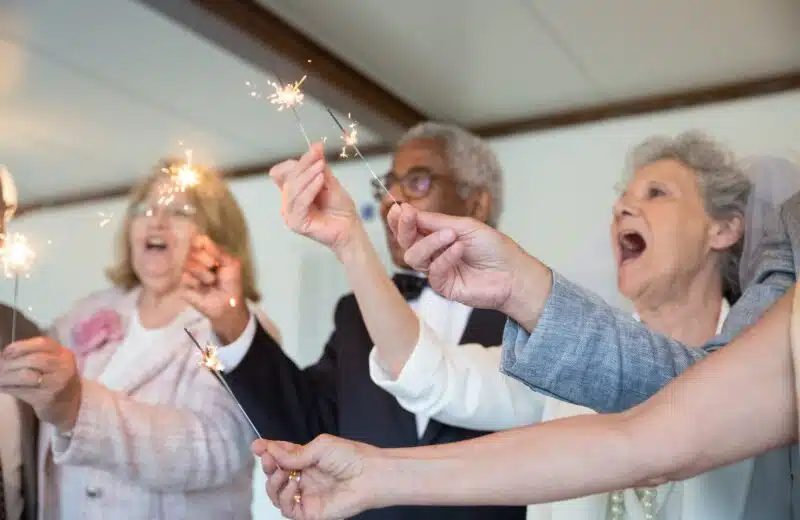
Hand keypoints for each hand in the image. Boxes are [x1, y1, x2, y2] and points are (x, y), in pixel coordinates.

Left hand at [0, 337, 81, 431]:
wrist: (72, 405)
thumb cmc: (57, 381)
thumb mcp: (54, 364)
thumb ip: (36, 355)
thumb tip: (4, 355)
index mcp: (64, 354)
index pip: (43, 343)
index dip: (21, 346)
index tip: (6, 352)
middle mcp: (64, 366)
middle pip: (34, 359)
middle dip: (11, 363)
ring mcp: (57, 383)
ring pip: (26, 375)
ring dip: (7, 376)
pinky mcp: (48, 398)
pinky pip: (23, 391)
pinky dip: (9, 388)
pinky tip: (3, 387)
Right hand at [182, 234, 249, 343]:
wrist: (229, 304)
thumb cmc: (232, 283)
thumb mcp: (232, 264)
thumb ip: (218, 251)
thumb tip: (202, 238)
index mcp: (207, 253)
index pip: (197, 240)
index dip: (203, 245)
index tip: (214, 254)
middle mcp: (196, 260)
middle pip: (191, 250)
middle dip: (206, 259)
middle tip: (215, 267)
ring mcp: (188, 272)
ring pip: (187, 263)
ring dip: (202, 272)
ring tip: (211, 280)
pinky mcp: (183, 285)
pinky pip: (184, 276)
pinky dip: (195, 281)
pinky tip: (201, 287)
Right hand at [252, 435, 380, 519]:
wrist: (368, 475)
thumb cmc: (351, 457)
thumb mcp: (320, 447)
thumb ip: (295, 453)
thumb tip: (272, 451)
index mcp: (308, 460)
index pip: (282, 456)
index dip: (269, 451)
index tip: (258, 446)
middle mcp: (305, 478)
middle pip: (275, 475)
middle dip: (268, 466)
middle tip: (268, 458)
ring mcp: (307, 495)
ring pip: (277, 495)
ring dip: (274, 483)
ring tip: (283, 473)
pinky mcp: (310, 512)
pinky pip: (288, 509)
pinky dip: (285, 497)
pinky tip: (293, 485)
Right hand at [269, 142, 361, 256]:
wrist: (350, 227)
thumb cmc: (340, 208)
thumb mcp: (329, 182)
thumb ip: (320, 166)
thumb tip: (316, 145)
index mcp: (293, 192)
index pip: (285, 172)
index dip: (299, 161)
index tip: (316, 150)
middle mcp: (288, 202)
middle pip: (289, 178)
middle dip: (304, 165)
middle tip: (320, 158)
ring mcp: (290, 214)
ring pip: (293, 189)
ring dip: (308, 176)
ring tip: (322, 169)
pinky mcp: (296, 223)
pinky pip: (300, 203)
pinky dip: (310, 190)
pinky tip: (321, 181)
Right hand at [387, 203, 530, 310]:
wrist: (512, 272)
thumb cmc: (493, 247)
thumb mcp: (463, 225)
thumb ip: (434, 221)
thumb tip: (407, 210)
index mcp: (436, 235)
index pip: (410, 228)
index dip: (400, 219)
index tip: (398, 208)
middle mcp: (433, 252)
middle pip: (406, 242)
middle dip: (405, 228)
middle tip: (409, 216)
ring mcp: (437, 270)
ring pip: (414, 256)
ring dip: (430, 242)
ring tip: (451, 235)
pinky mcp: (443, 286)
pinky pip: (433, 271)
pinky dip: (445, 257)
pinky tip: (460, 249)